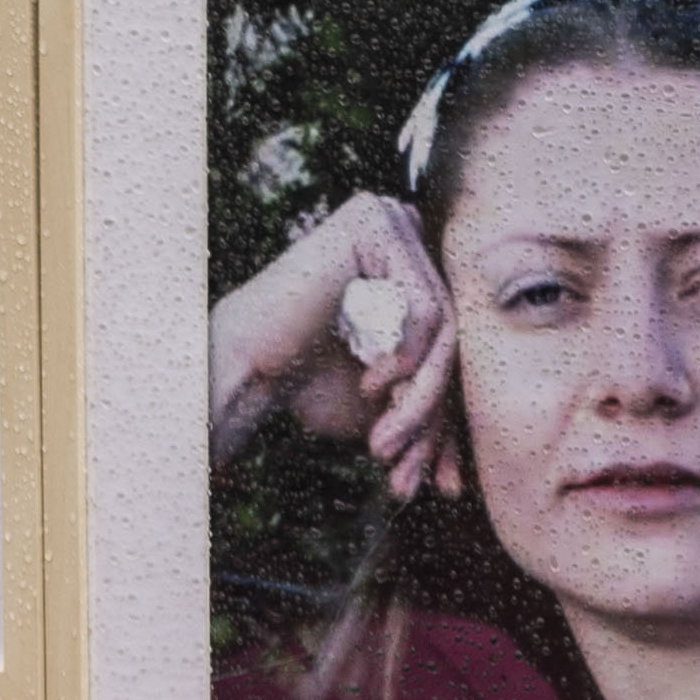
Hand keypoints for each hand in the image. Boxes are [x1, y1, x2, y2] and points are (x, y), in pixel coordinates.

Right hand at [210, 191, 457, 494]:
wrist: (239, 368)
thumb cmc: (304, 382)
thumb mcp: (386, 404)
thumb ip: (431, 412)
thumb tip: (460, 477)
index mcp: (415, 265)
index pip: (454, 338)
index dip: (447, 412)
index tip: (438, 478)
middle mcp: (408, 233)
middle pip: (452, 332)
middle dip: (431, 413)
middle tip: (402, 468)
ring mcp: (393, 220)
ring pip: (443, 325)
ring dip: (420, 398)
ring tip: (383, 441)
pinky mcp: (376, 223)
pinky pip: (426, 305)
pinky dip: (407, 357)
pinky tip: (372, 380)